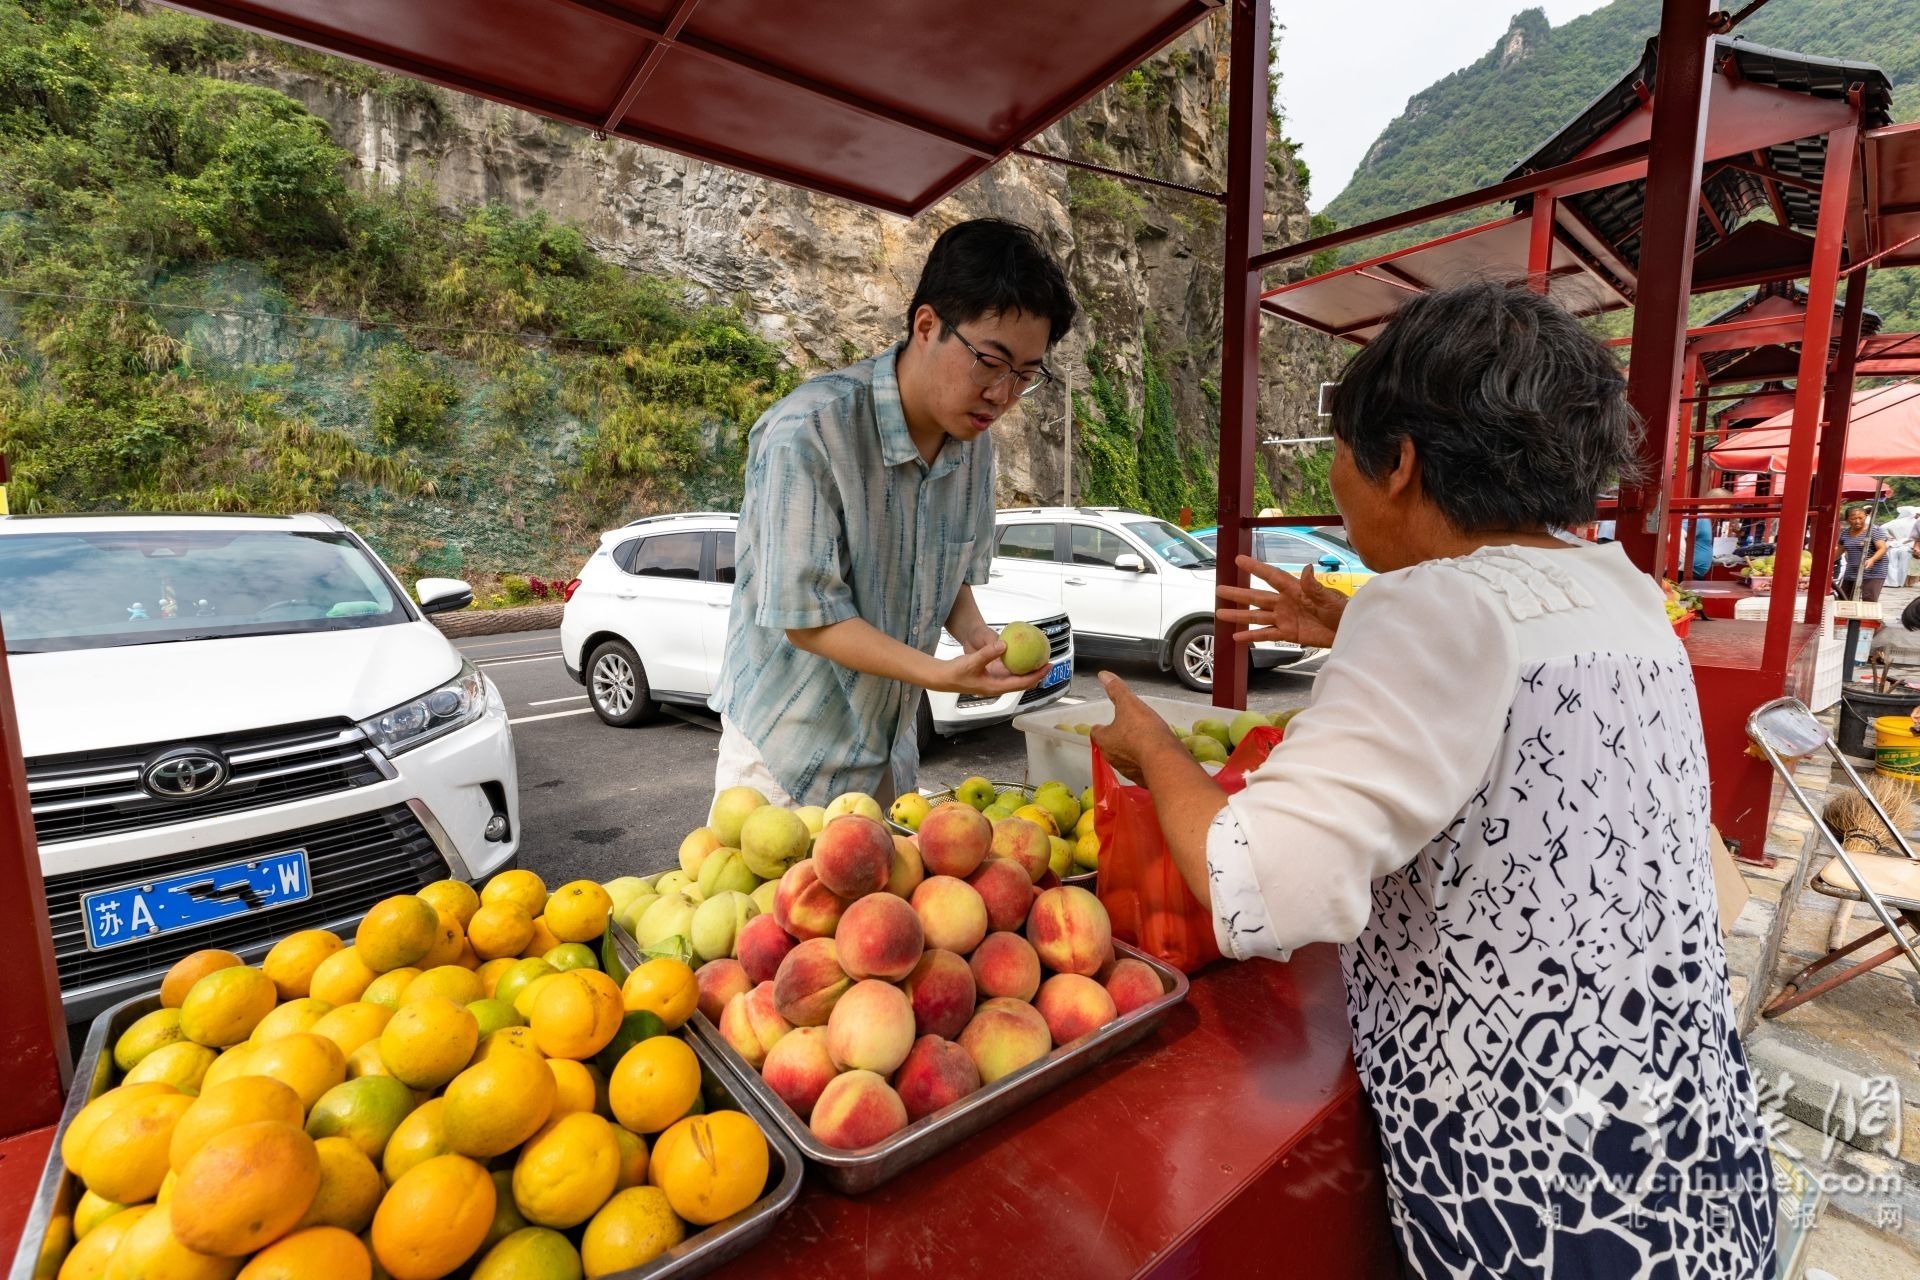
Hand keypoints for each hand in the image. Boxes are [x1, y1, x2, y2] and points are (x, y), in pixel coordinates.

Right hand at [935, 640, 1047, 696]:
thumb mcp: (972, 661)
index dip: (1036, 676)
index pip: (1022, 683)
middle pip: (1023, 683)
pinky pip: (1009, 674)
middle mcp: (997, 687)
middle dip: (1037, 674)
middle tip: (1048, 663)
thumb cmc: (956, 672)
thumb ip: (987, 653)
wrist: (943, 677)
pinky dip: (1018, 668)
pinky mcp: (991, 678)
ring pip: (1017, 679)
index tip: (1047, 667)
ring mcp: (994, 683)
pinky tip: (1021, 659)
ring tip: (1038, 661)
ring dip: (1028, 672)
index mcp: (996, 687)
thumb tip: (1004, 645)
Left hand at [1091, 671, 1182, 784]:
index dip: (1101, 727)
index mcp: (1105, 740)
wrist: (1163, 760)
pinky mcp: (1141, 779)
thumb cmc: (1142, 730)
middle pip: (1109, 747)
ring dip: (1129, 753)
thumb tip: (1103, 675)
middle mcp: (1111, 758)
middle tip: (1125, 732)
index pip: (1097, 732)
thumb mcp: (1129, 704)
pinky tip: (1152, 757)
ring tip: (1140, 744)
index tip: (1104, 724)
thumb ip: (1116, 690)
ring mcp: (1126, 771)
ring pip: (1124, 760)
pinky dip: (1143, 763)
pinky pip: (1139, 769)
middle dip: (1115, 740)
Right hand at [1216, 555, 1346, 648]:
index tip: (1238, 560)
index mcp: (1295, 590)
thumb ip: (1314, 586)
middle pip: (1257, 597)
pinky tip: (1237, 637)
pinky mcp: (1288, 633)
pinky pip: (1266, 635)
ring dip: (1239, 615)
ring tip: (1220, 614)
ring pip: (1257, 616)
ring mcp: (1285, 618)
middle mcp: (1286, 602)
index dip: (1255, 568)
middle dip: (1238, 593)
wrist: (1349, 630)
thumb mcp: (1329, 598)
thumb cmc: (1342, 610)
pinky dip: (1252, 636)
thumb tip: (1306, 568)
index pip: (1271, 576)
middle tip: (1220, 589)